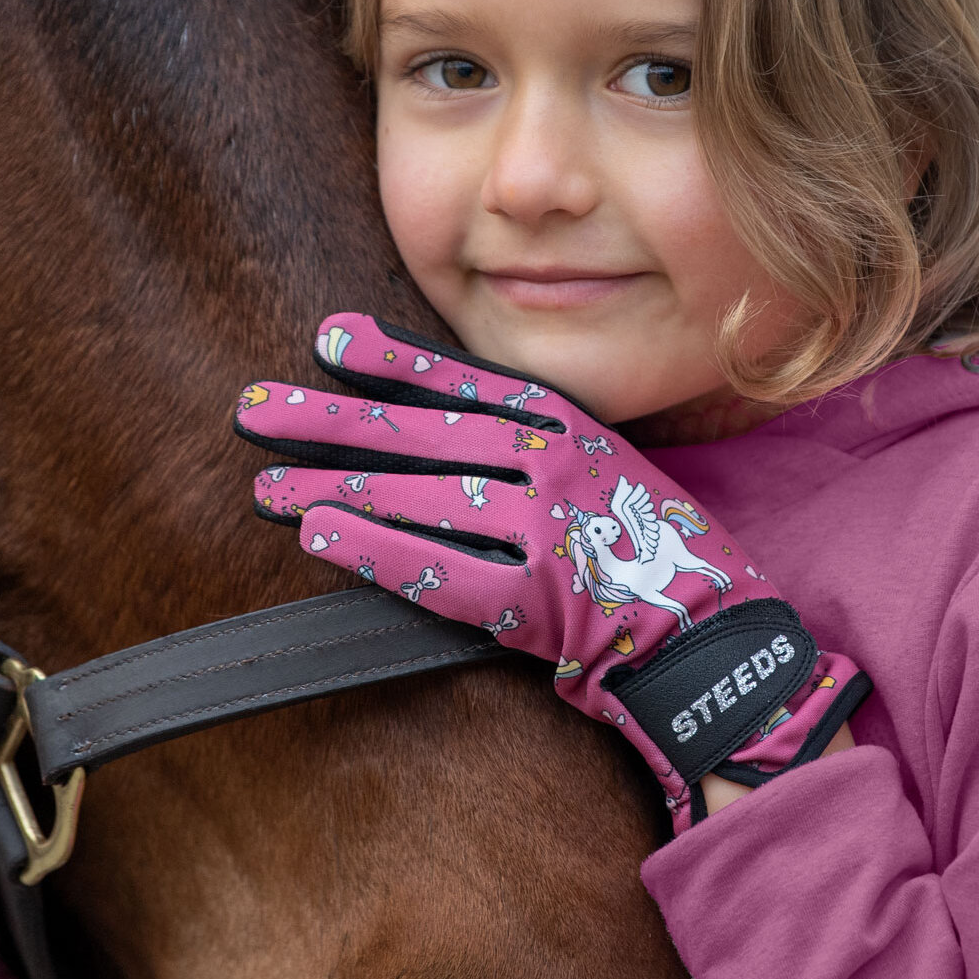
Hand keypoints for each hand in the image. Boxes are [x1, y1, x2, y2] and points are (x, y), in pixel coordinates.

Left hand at [235, 314, 869, 829]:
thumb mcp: (613, 473)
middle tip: (257, 411)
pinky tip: (323, 538)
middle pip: (428, 436)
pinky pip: (444, 574)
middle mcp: (558, 468)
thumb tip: (450, 436)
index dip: (394, 362)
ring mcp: (549, 531)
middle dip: (335, 421)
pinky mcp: (540, 603)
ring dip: (338, 488)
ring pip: (425, 499)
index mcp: (574, 430)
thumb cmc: (660, 557)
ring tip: (267, 485)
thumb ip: (544, 446)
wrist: (721, 639)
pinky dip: (379, 553)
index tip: (327, 339)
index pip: (468, 385)